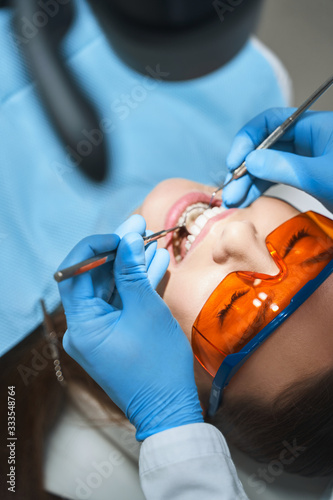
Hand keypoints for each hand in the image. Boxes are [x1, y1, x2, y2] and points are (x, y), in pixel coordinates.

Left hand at [58, 215, 202, 440]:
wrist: (169, 407)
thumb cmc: (157, 363)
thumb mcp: (146, 310)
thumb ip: (133, 272)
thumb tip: (128, 239)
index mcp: (81, 324)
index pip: (74, 273)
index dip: (95, 248)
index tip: (120, 235)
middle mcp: (83, 327)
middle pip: (94, 278)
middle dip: (118, 253)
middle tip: (139, 229)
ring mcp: (99, 332)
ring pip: (111, 289)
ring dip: (130, 266)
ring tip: (149, 240)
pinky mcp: (114, 335)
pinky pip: (121, 304)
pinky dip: (135, 286)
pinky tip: (153, 262)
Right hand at [222, 109, 332, 211]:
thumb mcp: (322, 176)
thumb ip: (286, 167)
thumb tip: (251, 161)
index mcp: (314, 126)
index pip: (271, 122)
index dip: (247, 139)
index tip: (234, 162)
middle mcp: (308, 139)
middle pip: (264, 146)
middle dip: (244, 168)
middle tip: (231, 190)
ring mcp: (306, 159)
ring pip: (267, 165)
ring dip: (247, 182)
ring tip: (234, 200)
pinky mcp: (305, 177)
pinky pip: (276, 178)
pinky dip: (260, 189)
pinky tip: (247, 199)